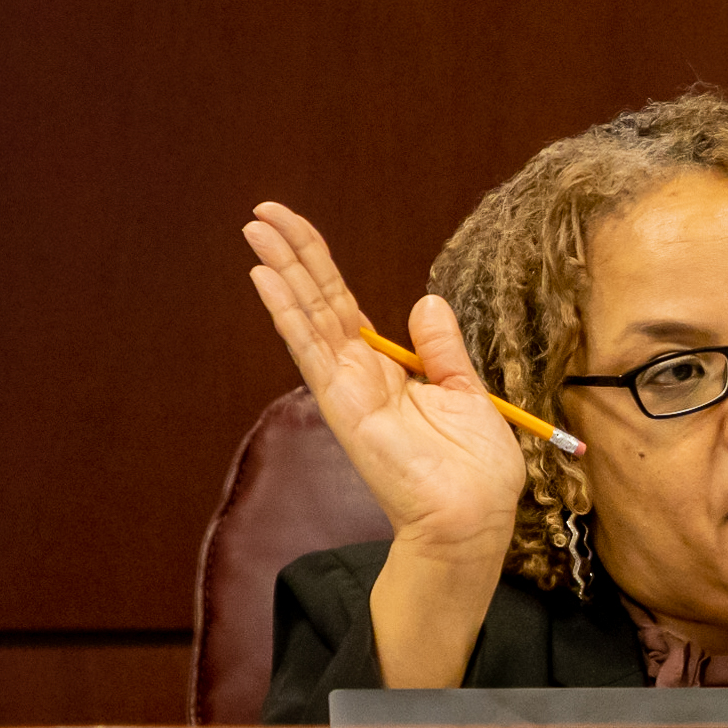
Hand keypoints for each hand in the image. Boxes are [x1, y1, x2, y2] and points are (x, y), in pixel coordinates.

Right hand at [243, 203, 524, 556]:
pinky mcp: (343, 402)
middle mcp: (358, 373)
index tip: (294, 227)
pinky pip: (310, 347)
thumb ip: (442, 348)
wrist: (471, 515)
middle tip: (261, 212)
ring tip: (253, 229)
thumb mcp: (467, 393)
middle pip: (318, 299)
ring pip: (307, 315)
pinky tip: (265, 278)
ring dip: (280, 270)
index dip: (320, 264)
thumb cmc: (474, 469)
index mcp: (387, 369)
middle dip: (291, 254)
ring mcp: (346, 386)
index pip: (344, 304)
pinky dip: (288, 311)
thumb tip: (426, 301)